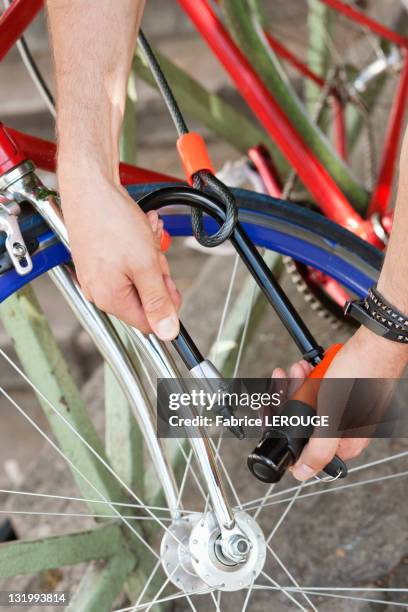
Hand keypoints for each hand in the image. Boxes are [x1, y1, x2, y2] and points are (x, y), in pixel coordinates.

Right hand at [59, 172, 180, 339]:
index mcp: (110, 298)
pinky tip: (139, 230)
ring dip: (149, 256)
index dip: (166, 304)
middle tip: (154, 252)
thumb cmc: (111, 222)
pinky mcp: (97, 260)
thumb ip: (158, 301)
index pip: (148, 322)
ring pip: (138, 277)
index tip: (170, 283)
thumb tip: (167, 332)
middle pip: (144, 297)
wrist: (90, 187)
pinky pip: (127, 263)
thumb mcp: (145, 265)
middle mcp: (99, 291)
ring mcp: (97, 276)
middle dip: (156, 274)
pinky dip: (138, 247)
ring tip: (145, 234)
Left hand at [273, 326, 407, 480]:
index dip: (281, 427)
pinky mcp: (341, 393)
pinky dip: (308, 378)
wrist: (377, 341)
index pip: (301, 448)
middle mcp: (343, 430)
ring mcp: (342, 411)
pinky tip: (306, 367)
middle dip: (289, 398)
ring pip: (306, 403)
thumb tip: (302, 474)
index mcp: (344, 444)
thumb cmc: (362, 373)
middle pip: (300, 422)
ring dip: (296, 384)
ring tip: (298, 369)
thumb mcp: (334, 415)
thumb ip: (318, 449)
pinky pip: (316, 390)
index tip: (272, 408)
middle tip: (288, 379)